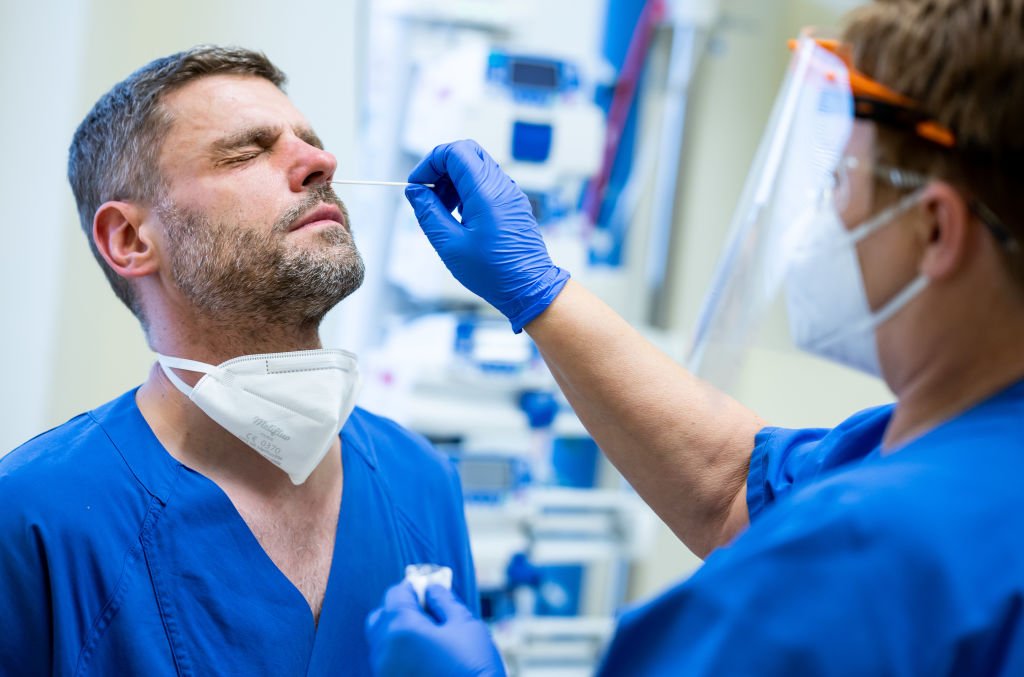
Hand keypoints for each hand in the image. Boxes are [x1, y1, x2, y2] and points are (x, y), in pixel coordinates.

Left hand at [365, 582, 505, 676]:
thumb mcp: (466, 626)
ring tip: (429, 639)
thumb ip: (444, 601)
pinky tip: (425, 659)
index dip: (414, 588)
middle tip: (428, 613)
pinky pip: (388, 662)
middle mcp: (384, 650)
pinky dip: (400, 654)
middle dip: (400, 609)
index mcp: (401, 628)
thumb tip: (431, 589)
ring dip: (399, 633)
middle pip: (381, 617)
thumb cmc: (474, 668)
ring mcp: (384, 672)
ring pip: (382, 642)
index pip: (396, 594)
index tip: (429, 590)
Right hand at [405, 139, 569, 332]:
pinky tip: (460, 217)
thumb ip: (428, 212)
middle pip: (466, 153)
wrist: (528, 289)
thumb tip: (414, 191)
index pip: (455, 151)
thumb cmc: (492, 272)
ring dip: (453, 182)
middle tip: (429, 195)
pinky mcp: (513, 204)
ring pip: (476, 167)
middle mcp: (502, 186)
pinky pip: (487, 184)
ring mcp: (510, 194)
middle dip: (441, 168)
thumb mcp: (449, 244)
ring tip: (443, 211)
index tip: (417, 185)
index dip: (430, 162)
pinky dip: (467, 192)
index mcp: (486, 191)